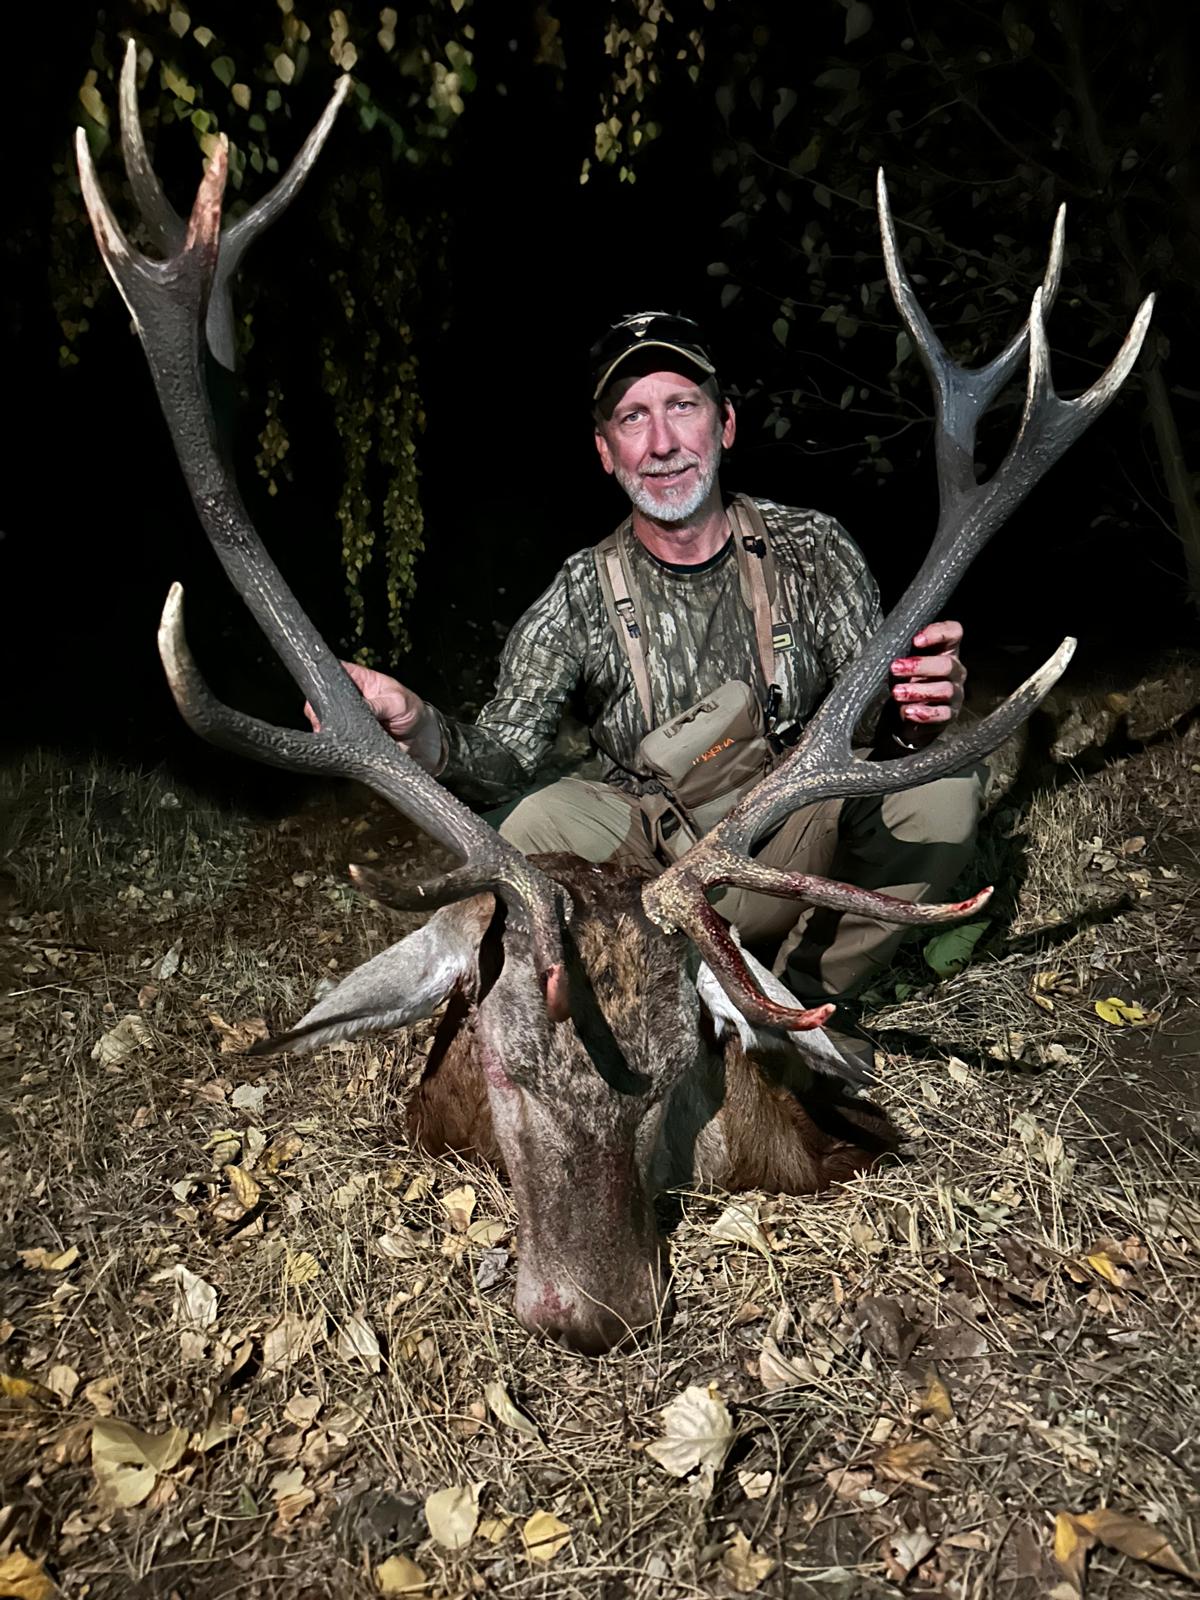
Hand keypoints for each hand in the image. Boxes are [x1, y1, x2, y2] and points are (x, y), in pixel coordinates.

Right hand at [304, 662, 442, 770]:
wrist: (420, 739)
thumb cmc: (411, 711)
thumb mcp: (398, 703)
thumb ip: (378, 705)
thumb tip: (360, 708)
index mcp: (358, 678)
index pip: (333, 670)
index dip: (323, 678)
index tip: (322, 690)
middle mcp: (347, 696)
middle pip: (320, 696)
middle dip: (319, 708)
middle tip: (326, 720)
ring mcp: (345, 716)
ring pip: (322, 719)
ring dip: (326, 727)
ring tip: (336, 733)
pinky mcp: (347, 735)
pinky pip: (333, 738)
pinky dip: (335, 742)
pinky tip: (340, 744)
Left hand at [889, 619, 965, 725]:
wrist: (908, 711)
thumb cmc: (906, 679)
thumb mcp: (903, 662)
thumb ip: (902, 650)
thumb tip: (884, 646)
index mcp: (946, 650)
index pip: (953, 632)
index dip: (938, 633)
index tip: (916, 640)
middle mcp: (955, 670)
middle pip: (947, 665)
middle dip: (920, 666)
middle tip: (894, 668)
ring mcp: (955, 693)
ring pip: (944, 690)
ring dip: (918, 691)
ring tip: (896, 693)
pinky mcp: (950, 714)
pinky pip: (942, 714)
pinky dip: (924, 713)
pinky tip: (908, 711)